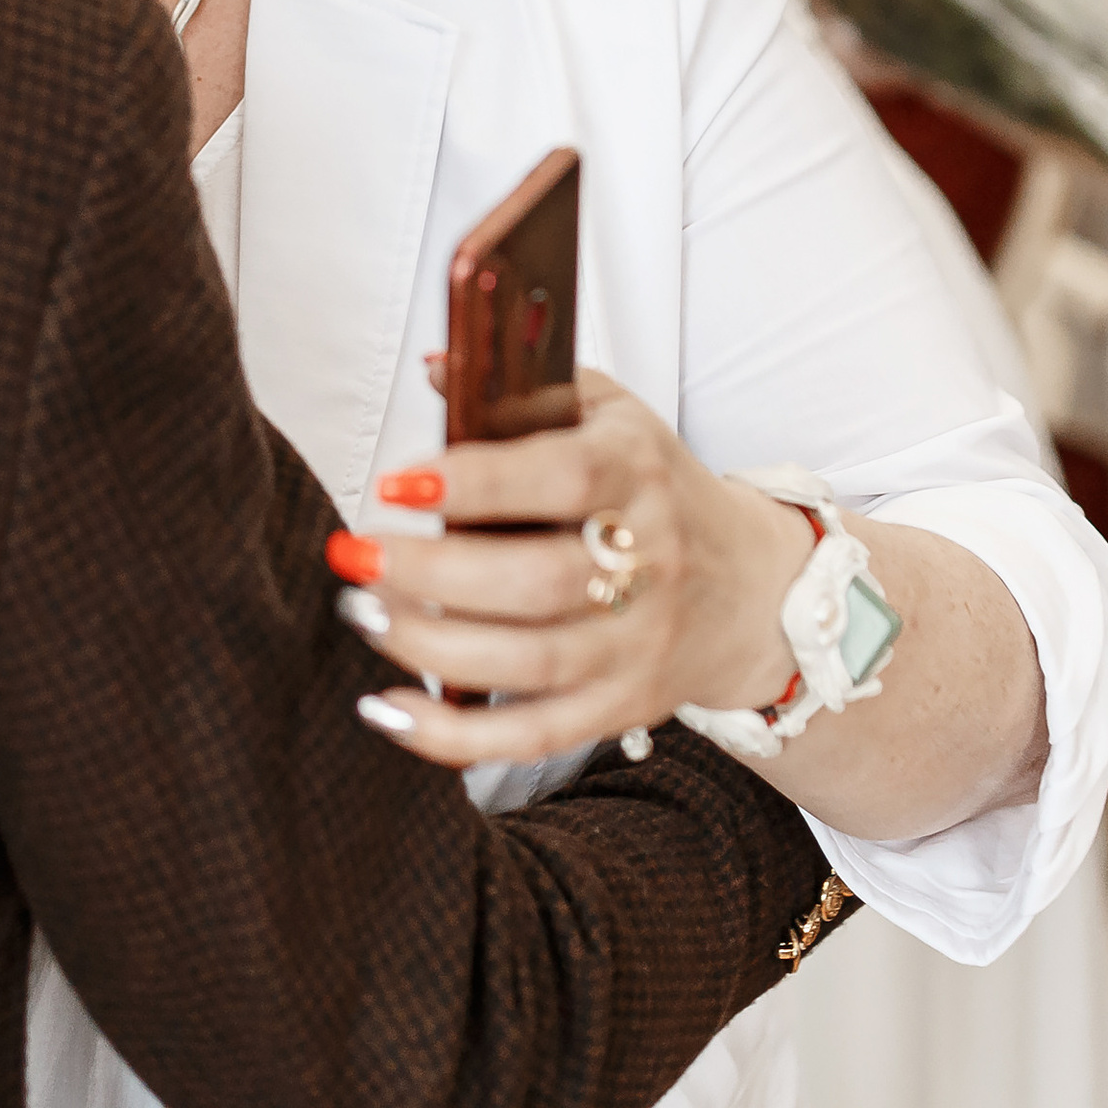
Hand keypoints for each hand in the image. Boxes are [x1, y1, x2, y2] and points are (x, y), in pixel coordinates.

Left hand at [329, 369, 813, 768]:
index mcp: (636, 473)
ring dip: (428, 644)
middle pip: (534, 583)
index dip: (475, 482)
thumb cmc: (654, 487)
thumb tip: (436, 370)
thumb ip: (527, 387)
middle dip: (430, 573)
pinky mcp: (621, 707)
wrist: (751, 587)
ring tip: (361, 611)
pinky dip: (454, 736)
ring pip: (527, 663)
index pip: (561, 478)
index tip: (396, 481)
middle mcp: (645, 563)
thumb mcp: (611, 413)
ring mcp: (636, 645)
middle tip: (356, 554)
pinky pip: (532, 736)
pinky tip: (388, 708)